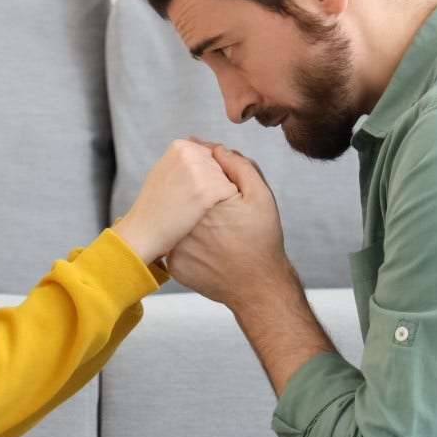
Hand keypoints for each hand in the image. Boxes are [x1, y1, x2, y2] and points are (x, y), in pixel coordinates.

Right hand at [112, 139, 238, 263]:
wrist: (143, 231)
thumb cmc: (155, 206)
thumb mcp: (165, 170)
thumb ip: (185, 158)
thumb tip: (207, 147)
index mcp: (180, 146)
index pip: (213, 154)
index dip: (208, 175)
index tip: (193, 189)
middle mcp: (190, 153)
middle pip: (223, 166)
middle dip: (216, 184)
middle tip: (193, 200)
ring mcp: (199, 171)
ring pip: (228, 179)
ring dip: (219, 195)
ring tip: (196, 206)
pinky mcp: (207, 191)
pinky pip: (231, 193)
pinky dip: (223, 205)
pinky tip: (203, 212)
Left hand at [166, 141, 289, 306]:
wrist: (258, 286)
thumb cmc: (263, 241)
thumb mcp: (261, 196)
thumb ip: (240, 166)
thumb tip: (217, 150)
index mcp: (204, 203)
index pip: (195, 173)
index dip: (212, 173)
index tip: (224, 185)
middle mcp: (184, 224)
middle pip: (183, 194)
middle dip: (199, 193)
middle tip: (221, 209)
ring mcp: (175, 246)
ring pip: (177, 217)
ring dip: (190, 214)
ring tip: (217, 227)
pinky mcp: (174, 263)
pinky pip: (176, 240)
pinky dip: (188, 237)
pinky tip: (209, 243)